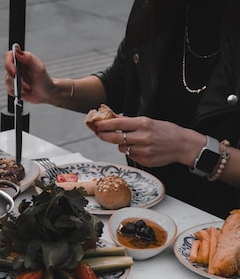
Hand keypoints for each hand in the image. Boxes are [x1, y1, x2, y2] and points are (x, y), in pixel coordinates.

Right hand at [4, 47, 55, 104]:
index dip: (9, 63)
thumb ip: (28, 58)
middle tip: (25, 85)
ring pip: (8, 81)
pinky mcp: (13, 87)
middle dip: (15, 79)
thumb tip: (16, 51)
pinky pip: (9, 90)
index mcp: (22, 59)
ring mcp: (14, 77)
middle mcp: (16, 67)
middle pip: (7, 70)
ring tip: (28, 88)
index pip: (9, 55)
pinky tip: (25, 92)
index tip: (15, 72)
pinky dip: (17, 93)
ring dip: (18, 87)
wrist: (46, 93)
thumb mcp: (39, 67)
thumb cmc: (44, 79)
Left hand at [89, 115, 204, 167]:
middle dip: (104, 136)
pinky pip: (131, 156)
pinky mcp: (145, 161)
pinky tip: (142, 149)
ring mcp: (143, 150)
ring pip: (122, 148)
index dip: (105, 125)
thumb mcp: (150, 121)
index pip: (118, 124)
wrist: (182, 145)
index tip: (96, 125)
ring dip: (122, 144)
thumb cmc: (166, 131)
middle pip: (115, 138)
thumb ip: (131, 121)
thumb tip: (114, 117)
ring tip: (132, 141)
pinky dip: (132, 152)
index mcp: (143, 124)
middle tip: (99, 134)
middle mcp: (142, 137)